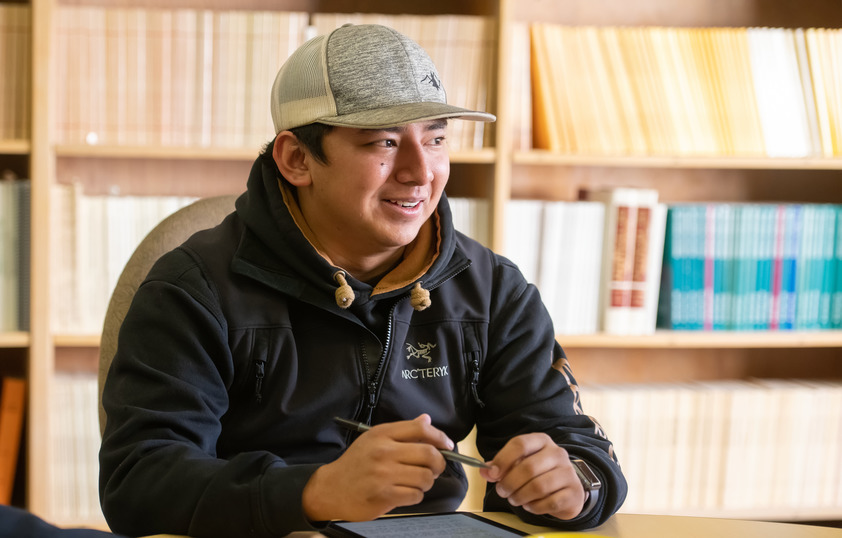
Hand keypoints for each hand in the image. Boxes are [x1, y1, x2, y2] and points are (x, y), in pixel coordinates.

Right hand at [302, 414, 453, 521]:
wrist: (331, 488)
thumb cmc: (356, 463)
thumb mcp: (374, 440)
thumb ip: (402, 431)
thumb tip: (426, 419)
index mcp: (383, 434)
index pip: (420, 429)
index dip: (440, 437)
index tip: (447, 446)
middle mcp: (384, 452)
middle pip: (429, 454)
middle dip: (439, 463)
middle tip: (435, 468)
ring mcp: (384, 474)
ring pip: (425, 477)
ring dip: (427, 482)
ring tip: (417, 482)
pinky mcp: (384, 495)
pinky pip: (415, 495)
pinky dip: (416, 496)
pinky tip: (406, 493)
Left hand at [479, 433, 584, 519]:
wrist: (568, 488)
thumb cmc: (540, 473)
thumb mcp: (521, 464)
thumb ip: (502, 466)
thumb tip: (485, 471)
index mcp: (542, 441)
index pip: (520, 444)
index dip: (503, 459)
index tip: (492, 474)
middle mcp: (557, 453)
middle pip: (528, 467)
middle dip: (510, 483)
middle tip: (502, 491)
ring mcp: (568, 473)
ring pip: (538, 487)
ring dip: (520, 496)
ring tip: (514, 499)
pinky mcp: (574, 493)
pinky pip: (549, 502)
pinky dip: (534, 507)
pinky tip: (530, 505)